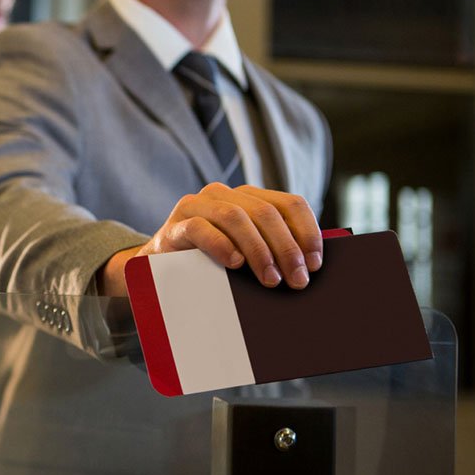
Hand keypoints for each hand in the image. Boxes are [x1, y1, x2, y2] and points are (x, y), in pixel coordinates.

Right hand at [100, 183, 322, 295]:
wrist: (159, 269)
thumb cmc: (211, 264)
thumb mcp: (245, 252)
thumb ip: (271, 249)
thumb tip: (309, 269)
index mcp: (247, 197)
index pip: (290, 203)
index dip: (307, 233)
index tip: (315, 264)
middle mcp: (223, 194)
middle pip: (267, 212)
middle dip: (287, 248)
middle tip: (297, 281)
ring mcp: (197, 206)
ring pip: (236, 217)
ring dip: (259, 250)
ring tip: (270, 279)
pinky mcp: (175, 225)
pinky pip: (201, 228)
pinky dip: (222, 245)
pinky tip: (235, 265)